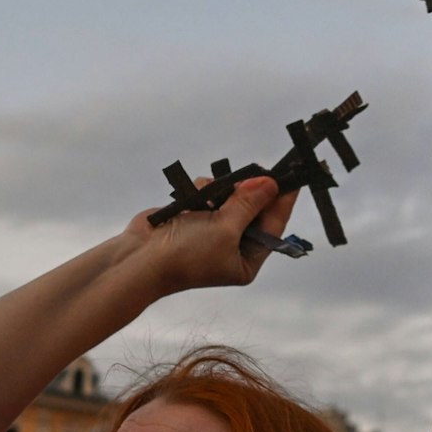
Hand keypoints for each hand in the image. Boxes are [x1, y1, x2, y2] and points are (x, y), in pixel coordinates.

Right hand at [122, 176, 300, 297]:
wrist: (138, 259)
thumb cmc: (185, 254)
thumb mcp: (225, 229)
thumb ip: (248, 204)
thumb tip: (270, 184)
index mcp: (246, 260)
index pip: (273, 226)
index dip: (283, 201)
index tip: (293, 176)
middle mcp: (233, 247)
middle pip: (254, 209)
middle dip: (248, 192)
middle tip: (253, 172)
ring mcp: (213, 231)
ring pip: (230, 197)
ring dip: (220, 190)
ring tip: (208, 195)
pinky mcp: (194, 217)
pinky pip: (208, 194)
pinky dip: (202, 191)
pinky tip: (192, 197)